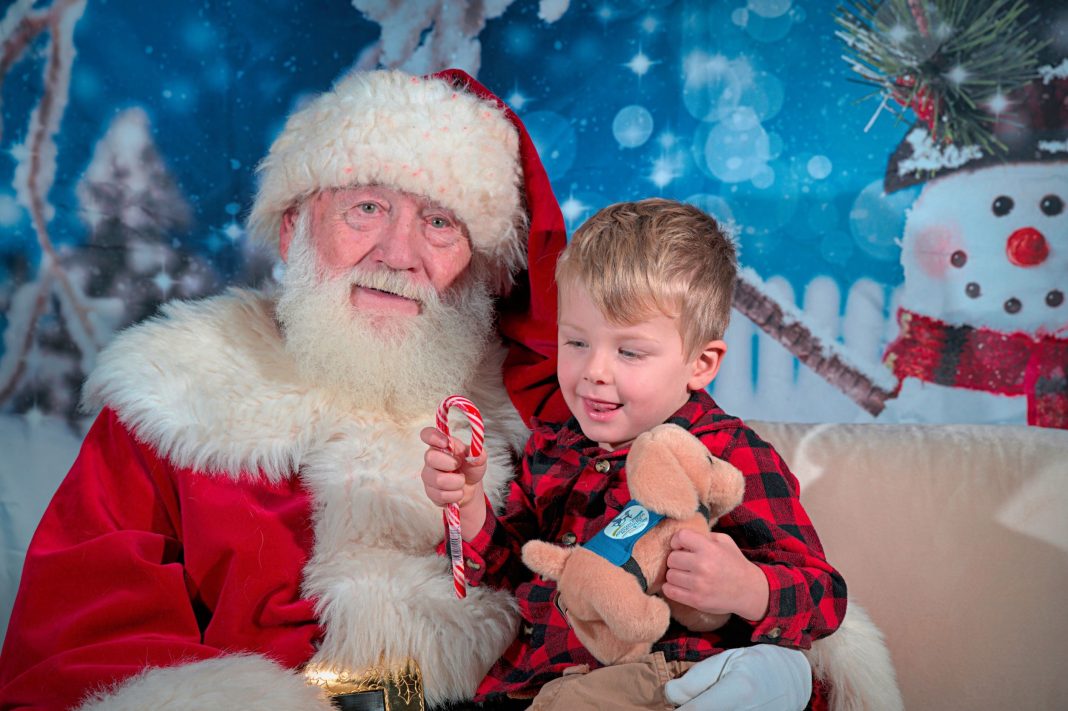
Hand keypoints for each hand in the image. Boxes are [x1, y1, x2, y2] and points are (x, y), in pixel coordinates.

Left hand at [662, 528, 768, 620]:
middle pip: (671, 558)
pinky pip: (670, 591)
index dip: (677, 540)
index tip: (680, 546)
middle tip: (685, 563)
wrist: (749, 590)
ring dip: (675, 574)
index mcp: (709, 548)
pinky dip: (671, 588)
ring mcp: (699, 584)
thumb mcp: (725, 542)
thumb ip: (704, 536)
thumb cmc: (734, 564)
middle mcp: (703, 565)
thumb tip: (682, 537)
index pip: (681, 536)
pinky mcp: (696, 600)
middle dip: (676, 560)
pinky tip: (680, 585)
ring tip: (685, 575)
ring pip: (669, 575)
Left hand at [664, 645, 811, 710]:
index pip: (695, 710)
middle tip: (682, 703)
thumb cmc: (754, 664)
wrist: (791, 679)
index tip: (668, 706)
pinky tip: (712, 706)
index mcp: (739, 690)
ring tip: (700, 702)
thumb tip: (669, 694)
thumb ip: (696, 678)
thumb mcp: (725, 660)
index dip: (677, 709)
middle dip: (686, 710)